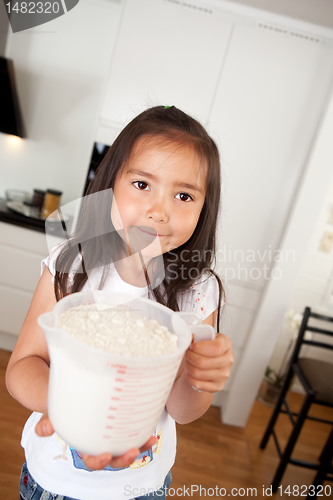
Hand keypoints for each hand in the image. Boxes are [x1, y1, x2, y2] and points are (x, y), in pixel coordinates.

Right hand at [35, 413, 157, 469]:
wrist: (75, 393)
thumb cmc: (66, 405)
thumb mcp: (57, 411)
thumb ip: (51, 419)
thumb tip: (43, 430)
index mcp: (85, 444)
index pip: (91, 460)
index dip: (99, 461)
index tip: (105, 455)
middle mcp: (101, 444)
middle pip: (114, 459)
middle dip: (123, 459)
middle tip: (132, 451)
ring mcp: (114, 436)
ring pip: (127, 448)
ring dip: (139, 447)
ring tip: (149, 441)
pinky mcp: (124, 426)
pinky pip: (136, 434)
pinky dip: (144, 434)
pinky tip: (152, 431)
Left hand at [184, 333, 232, 392]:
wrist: (208, 362)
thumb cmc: (205, 348)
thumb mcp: (204, 337)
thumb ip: (197, 335)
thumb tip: (187, 336)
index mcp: (226, 344)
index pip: (216, 348)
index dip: (200, 347)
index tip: (191, 346)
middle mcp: (228, 360)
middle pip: (204, 362)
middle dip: (190, 357)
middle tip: (186, 354)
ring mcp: (224, 374)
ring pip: (199, 373)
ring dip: (188, 367)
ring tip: (188, 362)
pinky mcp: (218, 386)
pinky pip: (198, 384)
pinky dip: (190, 378)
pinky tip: (190, 372)